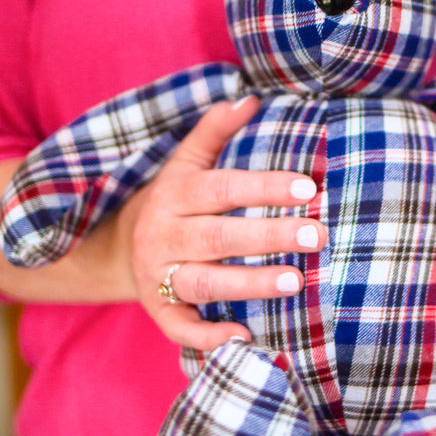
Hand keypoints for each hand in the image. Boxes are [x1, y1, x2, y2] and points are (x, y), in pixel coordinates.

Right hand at [126, 96, 326, 350]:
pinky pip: (180, 329)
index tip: (308, 187)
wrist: (117, 250)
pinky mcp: (158, 313)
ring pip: (204, 282)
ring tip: (296, 282)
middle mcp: (163, 235)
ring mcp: (158, 277)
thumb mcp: (184, 165)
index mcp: (173, 195)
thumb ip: (213, 132)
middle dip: (269, 235)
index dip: (263, 187)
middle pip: (218, 236)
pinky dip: (209, 337)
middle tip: (318, 235)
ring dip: (250, 283)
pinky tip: (246, 336)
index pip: (221, 188)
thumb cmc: (172, 204)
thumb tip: (249, 99)